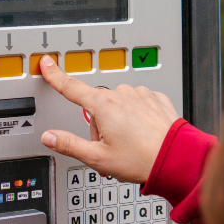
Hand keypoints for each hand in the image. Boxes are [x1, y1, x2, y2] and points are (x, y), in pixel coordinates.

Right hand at [37, 54, 179, 183]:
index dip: (55, 76)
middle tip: (112, 149)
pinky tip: (144, 135)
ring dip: (120, 122)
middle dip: (100, 126)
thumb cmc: (141, 160)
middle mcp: (121, 94)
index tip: (46, 63)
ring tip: (132, 145)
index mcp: (103, 106)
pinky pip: (139, 105)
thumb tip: (49, 137)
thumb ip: (69, 144)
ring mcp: (140, 95)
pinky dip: (138, 118)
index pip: (71, 87)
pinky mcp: (156, 99)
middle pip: (98, 107)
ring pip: (119, 106)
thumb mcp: (98, 158)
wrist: (177, 159)